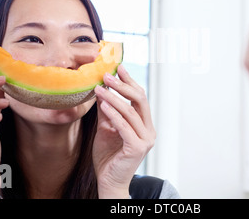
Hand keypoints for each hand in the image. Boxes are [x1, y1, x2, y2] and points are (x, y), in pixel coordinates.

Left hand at [93, 64, 155, 198]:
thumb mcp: (106, 128)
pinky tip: (103, 105)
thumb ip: (107, 111)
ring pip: (131, 111)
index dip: (129, 81)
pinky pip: (125, 126)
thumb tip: (102, 89)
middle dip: (123, 85)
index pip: (139, 97)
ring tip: (99, 88)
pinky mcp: (137, 148)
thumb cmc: (108, 156)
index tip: (118, 67)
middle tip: (107, 74)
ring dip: (113, 97)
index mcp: (144, 124)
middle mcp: (149, 130)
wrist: (108, 181)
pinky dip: (114, 114)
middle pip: (139, 100)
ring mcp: (145, 139)